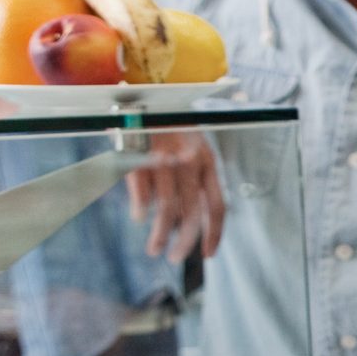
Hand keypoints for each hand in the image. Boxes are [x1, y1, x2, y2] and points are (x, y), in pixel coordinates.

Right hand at [126, 129, 225, 261]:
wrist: (141, 97)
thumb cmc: (166, 124)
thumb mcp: (190, 144)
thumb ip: (194, 174)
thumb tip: (192, 214)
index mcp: (206, 161)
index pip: (217, 206)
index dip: (214, 233)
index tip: (209, 252)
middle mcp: (189, 163)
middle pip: (192, 215)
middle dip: (185, 243)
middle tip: (175, 258)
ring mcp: (164, 162)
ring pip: (167, 211)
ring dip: (160, 236)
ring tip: (154, 250)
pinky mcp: (140, 160)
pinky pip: (143, 196)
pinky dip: (141, 212)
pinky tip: (140, 219)